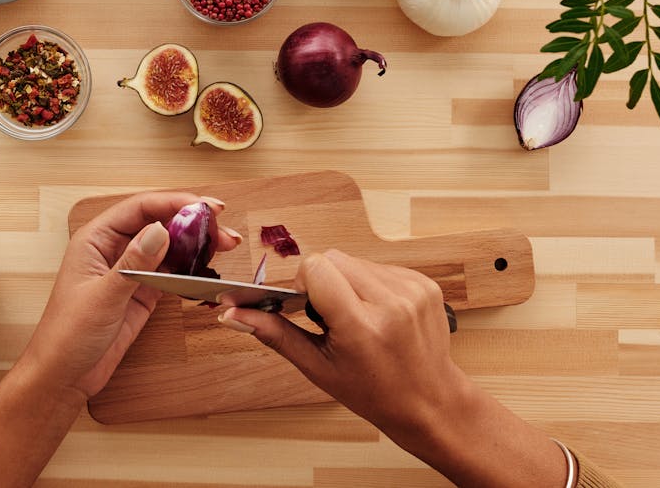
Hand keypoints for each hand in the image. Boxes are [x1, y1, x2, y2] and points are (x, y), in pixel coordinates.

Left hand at [19, 191, 240, 401]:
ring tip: (225, 245)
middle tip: (224, 229)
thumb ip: (133, 263)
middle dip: (192, 222)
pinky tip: (207, 267)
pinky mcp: (141, 292)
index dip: (175, 202)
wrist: (64, 376)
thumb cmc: (67, 335)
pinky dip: (189, 268)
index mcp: (95, 239)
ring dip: (195, 244)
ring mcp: (129, 270)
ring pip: (167, 246)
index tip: (205, 206)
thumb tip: (161, 230)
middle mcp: (113, 249)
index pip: (140, 208)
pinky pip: (169, 271)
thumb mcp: (102, 297)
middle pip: (158, 223)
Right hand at [219, 252, 569, 487]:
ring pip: (355, 260)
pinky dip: (369, 284)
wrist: (429, 401)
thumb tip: (230, 314)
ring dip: (346, 282)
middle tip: (332, 318)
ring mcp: (412, 290)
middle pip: (333, 258)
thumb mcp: (317, 368)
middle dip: (324, 282)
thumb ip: (273, 333)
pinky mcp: (424, 283)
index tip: (311, 310)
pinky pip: (379, 266)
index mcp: (361, 326)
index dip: (305, 285)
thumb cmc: (372, 392)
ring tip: (357, 318)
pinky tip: (376, 314)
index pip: (317, 267)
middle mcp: (390, 302)